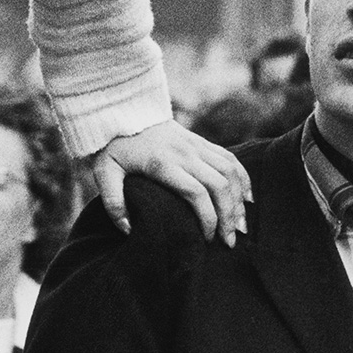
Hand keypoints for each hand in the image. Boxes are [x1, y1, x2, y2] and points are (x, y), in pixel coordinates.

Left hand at [88, 119, 251, 245]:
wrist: (122, 109)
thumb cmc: (113, 145)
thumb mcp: (104, 171)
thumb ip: (112, 202)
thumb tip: (128, 230)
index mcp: (163, 162)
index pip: (196, 193)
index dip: (208, 219)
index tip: (208, 240)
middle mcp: (184, 152)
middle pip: (220, 185)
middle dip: (229, 217)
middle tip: (229, 243)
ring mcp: (195, 145)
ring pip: (230, 172)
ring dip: (239, 200)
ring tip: (240, 227)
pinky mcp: (200, 141)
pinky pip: (230, 159)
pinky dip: (243, 179)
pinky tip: (247, 199)